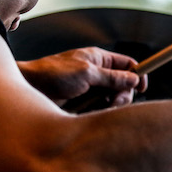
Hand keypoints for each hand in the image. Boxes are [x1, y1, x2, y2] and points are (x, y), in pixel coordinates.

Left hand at [18, 47, 147, 106]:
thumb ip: (112, 77)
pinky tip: (90, 112)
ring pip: (112, 99)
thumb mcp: (86, 74)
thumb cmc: (53, 74)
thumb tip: (135, 78)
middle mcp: (97, 73)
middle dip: (123, 94)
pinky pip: (99, 109)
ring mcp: (90, 88)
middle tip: (113, 102)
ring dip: (110, 105)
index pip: (128, 64)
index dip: (138, 74)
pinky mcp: (83, 103)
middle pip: (123, 85)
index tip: (142, 88)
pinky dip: (99, 112)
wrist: (29, 87)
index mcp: (99, 59)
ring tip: (98, 108)